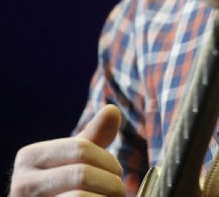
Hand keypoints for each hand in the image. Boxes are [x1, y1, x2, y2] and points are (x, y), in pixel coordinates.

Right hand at [9, 104, 124, 195]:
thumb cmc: (64, 187)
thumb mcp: (75, 160)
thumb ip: (93, 137)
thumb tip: (113, 109)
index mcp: (28, 157)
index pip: (81, 149)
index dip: (108, 161)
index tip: (117, 172)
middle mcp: (20, 184)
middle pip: (82, 174)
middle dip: (110, 182)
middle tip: (119, 190)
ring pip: (80, 196)